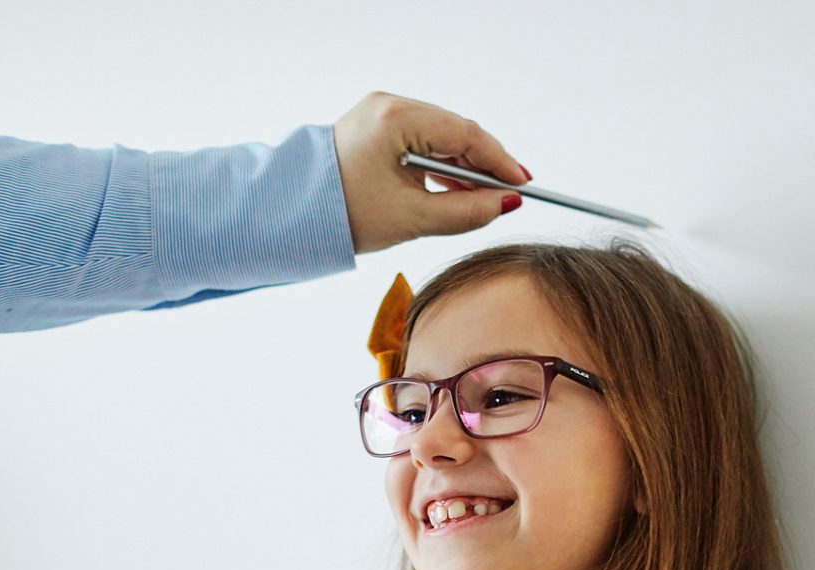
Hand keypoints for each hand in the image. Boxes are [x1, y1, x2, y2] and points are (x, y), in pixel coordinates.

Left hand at [332, 91, 530, 253]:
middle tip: (508, 196)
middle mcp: (389, 106)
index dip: (499, 161)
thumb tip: (505, 205)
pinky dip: (441, 164)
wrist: (292, 214)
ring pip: (440, 136)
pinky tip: (455, 188)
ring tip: (482, 200)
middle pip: (455, 131)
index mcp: (395, 119)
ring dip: (463, 166)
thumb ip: (465, 212)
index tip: (522, 185)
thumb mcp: (412, 219)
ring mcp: (381, 113)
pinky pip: (421, 140)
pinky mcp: (377, 127)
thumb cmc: (343, 215)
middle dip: (484, 164)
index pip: (464, 134)